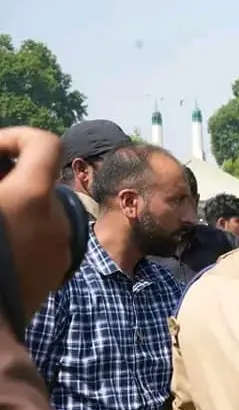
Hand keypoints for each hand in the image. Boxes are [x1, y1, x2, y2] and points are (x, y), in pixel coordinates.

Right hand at [0, 127, 71, 316]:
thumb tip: (2, 175)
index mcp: (32, 196)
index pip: (46, 144)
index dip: (18, 136)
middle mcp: (57, 218)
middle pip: (41, 180)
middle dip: (12, 178)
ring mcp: (62, 247)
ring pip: (44, 211)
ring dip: (18, 208)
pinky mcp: (58, 272)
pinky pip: (45, 239)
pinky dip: (25, 233)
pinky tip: (2, 247)